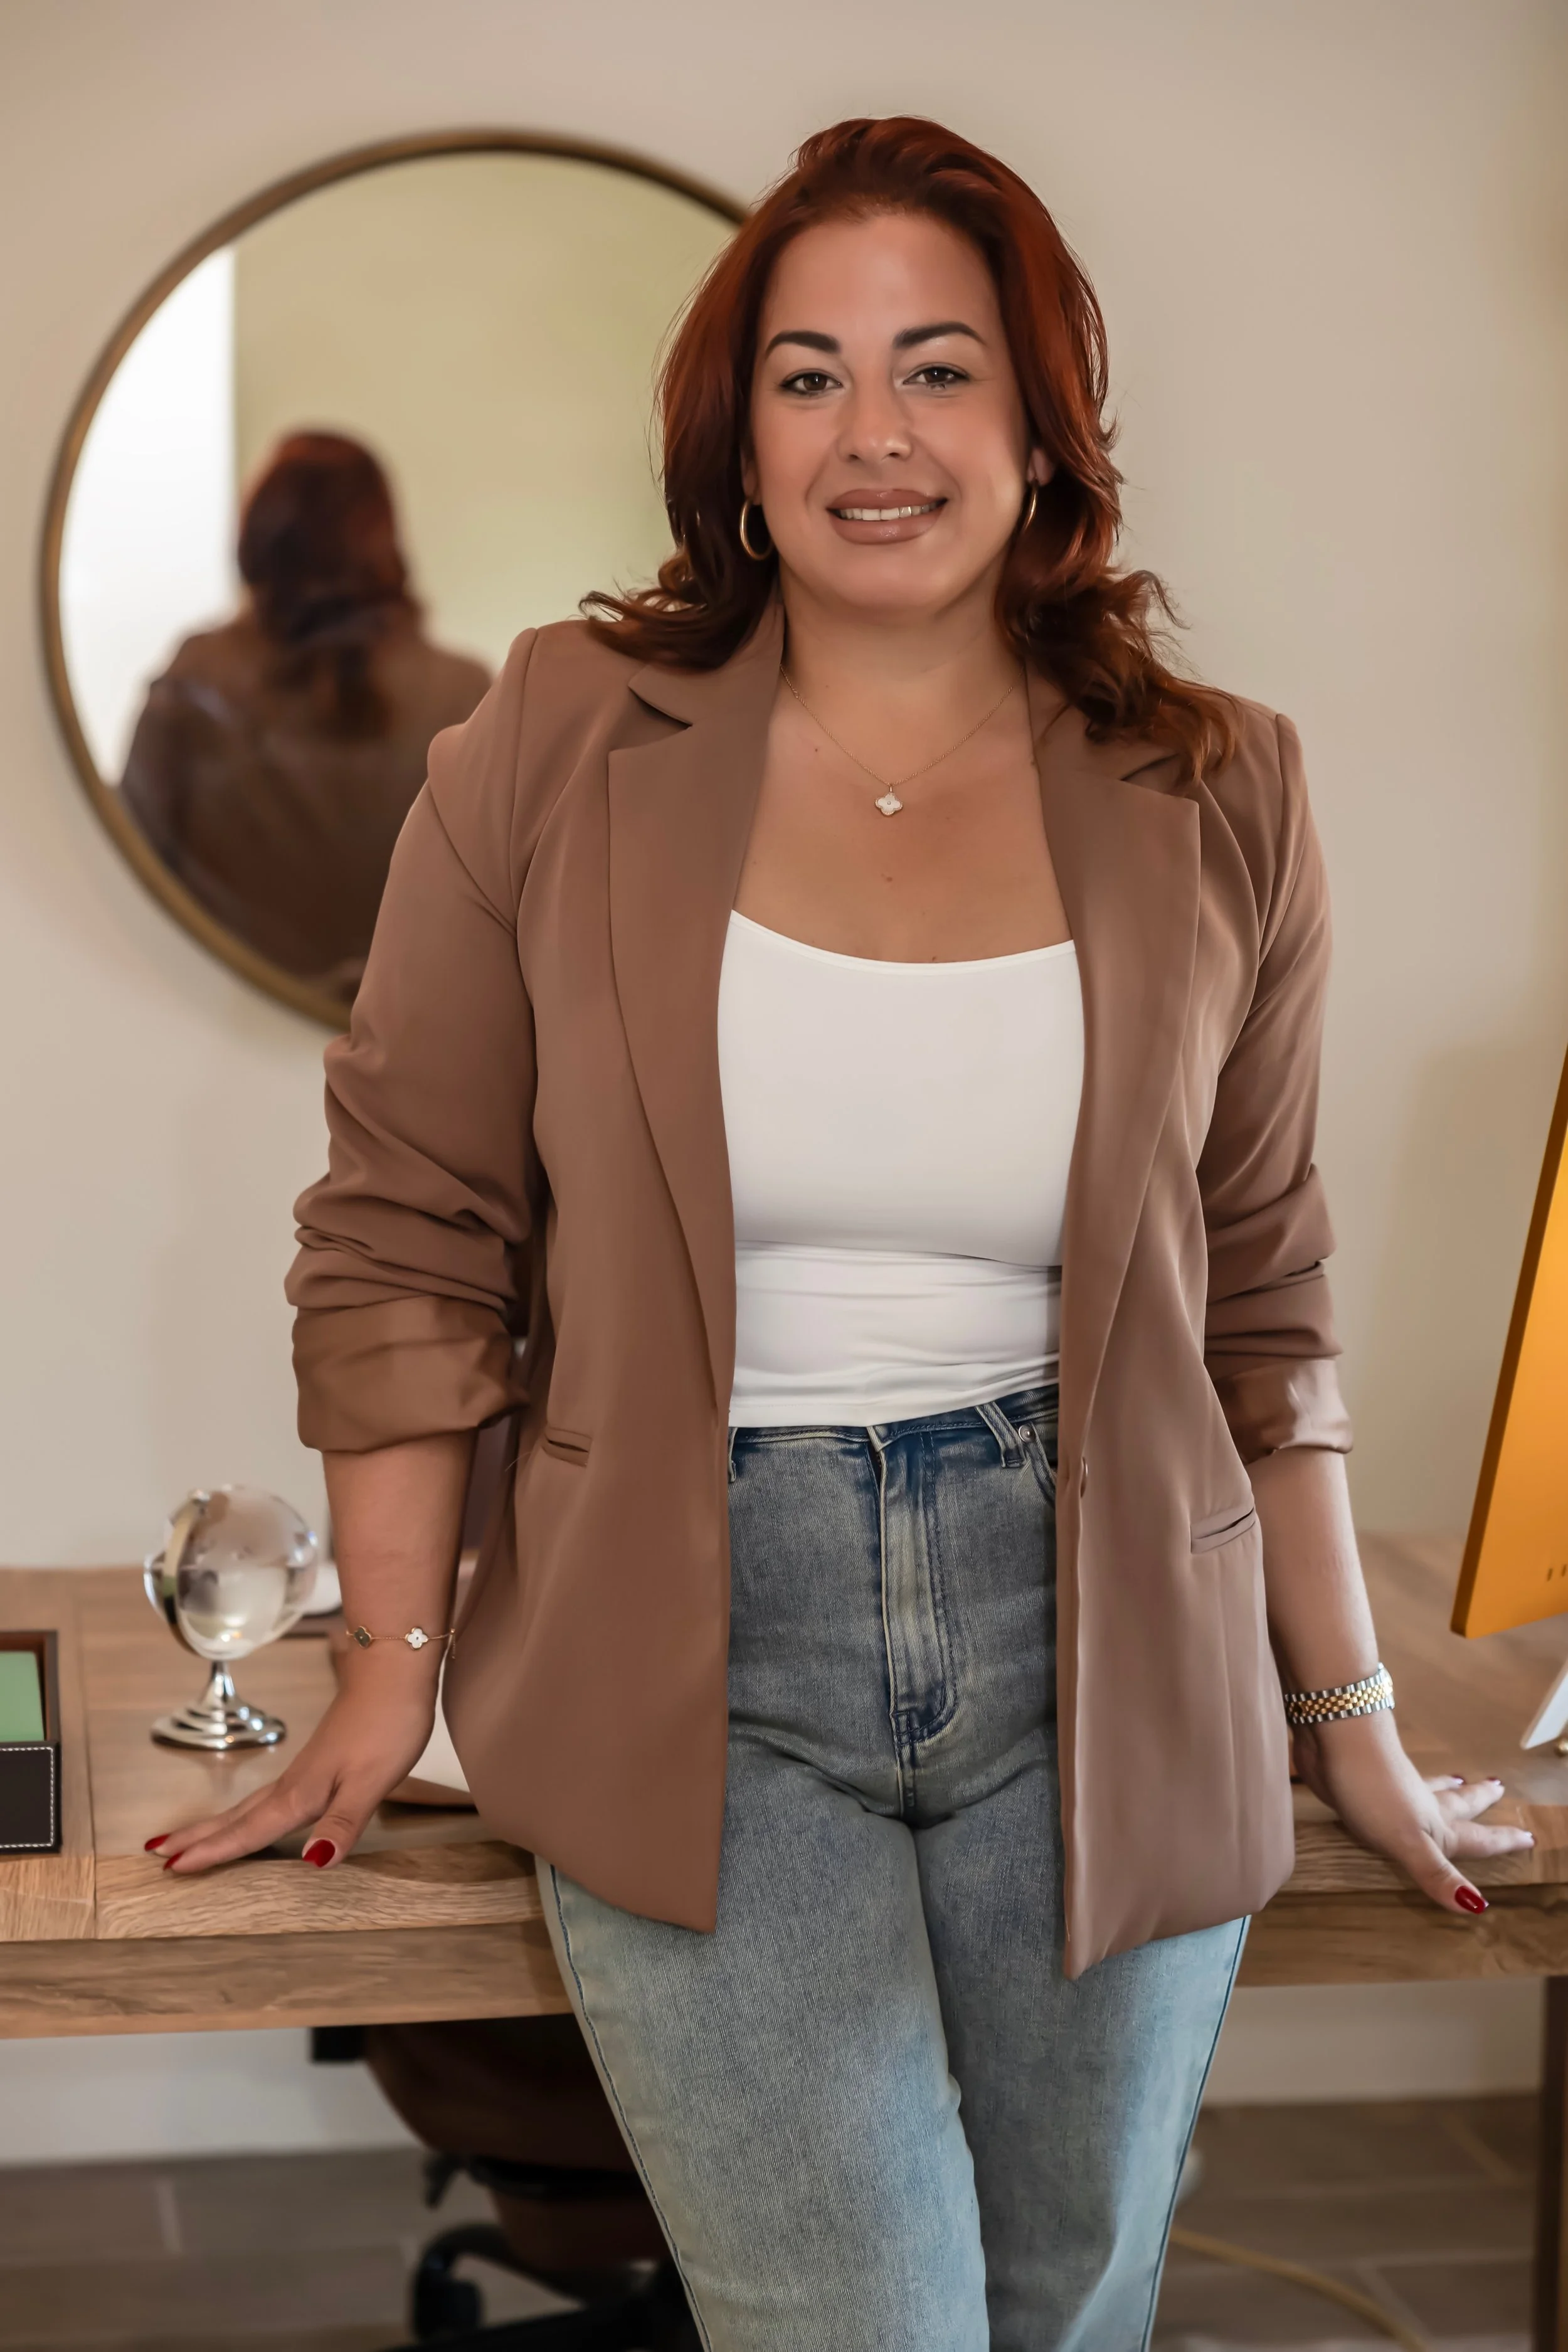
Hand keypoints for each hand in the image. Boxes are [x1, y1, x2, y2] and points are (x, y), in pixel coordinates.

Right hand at [145, 1669, 438, 1873]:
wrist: (394, 1670)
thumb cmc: (388, 1725)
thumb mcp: (372, 1781)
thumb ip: (343, 1822)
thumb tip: (313, 1864)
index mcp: (301, 1793)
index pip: (249, 1831)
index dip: (213, 1852)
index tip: (172, 1867)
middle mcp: (294, 1783)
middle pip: (236, 1817)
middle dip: (197, 1836)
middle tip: (153, 1852)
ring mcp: (303, 1771)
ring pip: (249, 1805)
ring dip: (216, 1824)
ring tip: (187, 1838)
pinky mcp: (316, 1762)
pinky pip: (268, 1797)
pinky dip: (248, 1812)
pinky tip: (256, 1814)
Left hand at [1292, 1710, 1534, 1913]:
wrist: (1337, 1739)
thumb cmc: (1376, 1793)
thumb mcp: (1410, 1841)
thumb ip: (1437, 1873)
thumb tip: (1476, 1905)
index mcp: (1435, 1823)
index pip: (1476, 1836)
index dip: (1502, 1841)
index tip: (1528, 1836)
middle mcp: (1420, 1803)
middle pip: (1457, 1801)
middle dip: (1478, 1799)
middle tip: (1498, 1785)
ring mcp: (1392, 1789)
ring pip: (1428, 1787)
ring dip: (1443, 1785)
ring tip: (1456, 1778)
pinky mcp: (1365, 1781)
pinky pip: (1394, 1788)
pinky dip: (1406, 1782)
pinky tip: (1399, 1778)